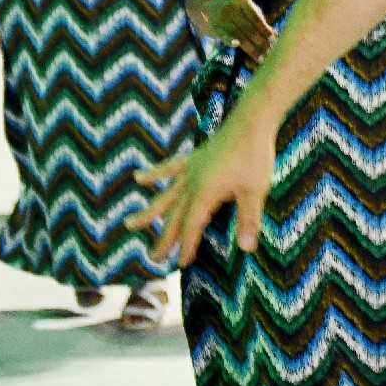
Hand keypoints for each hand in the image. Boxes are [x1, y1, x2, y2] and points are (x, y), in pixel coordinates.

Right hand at [130, 109, 276, 266]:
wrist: (251, 121)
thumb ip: (249, 220)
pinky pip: (171, 167)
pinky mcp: (195, 157)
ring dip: (150, 212)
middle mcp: (192, 183)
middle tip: (153, 258)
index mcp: (205, 194)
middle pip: (175, 216)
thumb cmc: (255, 156)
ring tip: (129, 224)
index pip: (192, 226)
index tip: (182, 264)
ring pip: (166, 195)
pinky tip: (139, 178)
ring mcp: (191, 169)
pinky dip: (155, 173)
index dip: (187, 246)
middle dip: (165, 238)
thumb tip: (247, 249)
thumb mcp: (255, 191)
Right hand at [190, 0, 275, 56]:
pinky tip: (236, 45)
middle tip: (270, 52)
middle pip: (248, 28)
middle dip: (260, 42)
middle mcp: (231, 8)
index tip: (273, 40)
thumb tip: (275, 34)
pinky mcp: (214, 26)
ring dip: (251, 48)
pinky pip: (223, 35)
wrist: (211, 3)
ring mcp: (221, 17)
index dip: (265, 30)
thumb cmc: (236, 7)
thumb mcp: (247, 8)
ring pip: (239, 35)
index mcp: (242, 1)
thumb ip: (260, 19)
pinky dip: (229, 40)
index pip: (256, 18)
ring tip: (261, 57)